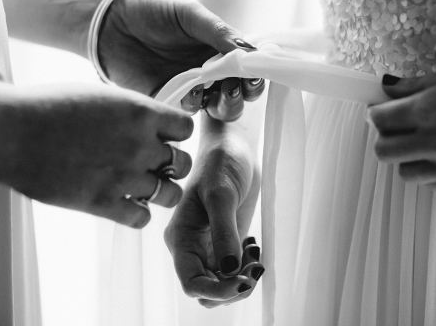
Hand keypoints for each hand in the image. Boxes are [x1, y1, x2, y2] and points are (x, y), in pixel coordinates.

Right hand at [0, 82, 193, 227]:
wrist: (12, 133)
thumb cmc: (49, 107)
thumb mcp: (101, 96)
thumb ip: (131, 112)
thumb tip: (151, 123)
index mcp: (140, 113)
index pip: (185, 128)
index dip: (175, 134)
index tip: (163, 137)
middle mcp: (140, 145)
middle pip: (183, 163)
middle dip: (173, 164)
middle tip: (156, 165)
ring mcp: (123, 177)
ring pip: (170, 194)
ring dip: (160, 191)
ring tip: (143, 187)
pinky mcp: (102, 204)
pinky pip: (141, 218)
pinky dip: (137, 214)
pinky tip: (123, 204)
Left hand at [97, 0, 264, 119]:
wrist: (109, 21)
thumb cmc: (152, 9)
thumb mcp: (190, 14)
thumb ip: (219, 32)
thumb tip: (250, 49)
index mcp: (218, 48)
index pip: (246, 68)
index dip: (255, 76)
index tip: (254, 76)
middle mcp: (208, 71)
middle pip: (236, 94)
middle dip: (241, 95)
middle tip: (234, 87)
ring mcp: (189, 87)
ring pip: (217, 107)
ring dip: (224, 104)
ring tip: (218, 93)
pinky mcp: (167, 99)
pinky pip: (187, 111)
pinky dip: (194, 105)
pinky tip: (189, 93)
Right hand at [164, 124, 262, 306]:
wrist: (233, 144)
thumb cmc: (220, 161)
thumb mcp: (221, 194)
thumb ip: (224, 233)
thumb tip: (228, 270)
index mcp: (180, 237)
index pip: (191, 282)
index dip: (216, 291)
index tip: (242, 282)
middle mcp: (191, 246)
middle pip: (207, 290)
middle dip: (232, 287)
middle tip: (255, 266)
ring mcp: (208, 245)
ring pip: (222, 284)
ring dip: (242, 279)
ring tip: (255, 253)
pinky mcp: (226, 241)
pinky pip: (234, 270)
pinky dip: (247, 267)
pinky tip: (254, 245)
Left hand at [368, 62, 435, 190]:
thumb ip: (418, 85)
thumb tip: (388, 87)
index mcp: (430, 111)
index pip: (379, 120)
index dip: (378, 112)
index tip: (384, 108)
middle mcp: (435, 144)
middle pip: (384, 151)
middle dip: (387, 136)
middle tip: (401, 124)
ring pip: (405, 172)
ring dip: (407, 156)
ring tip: (426, 138)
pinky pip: (432, 183)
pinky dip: (430, 169)